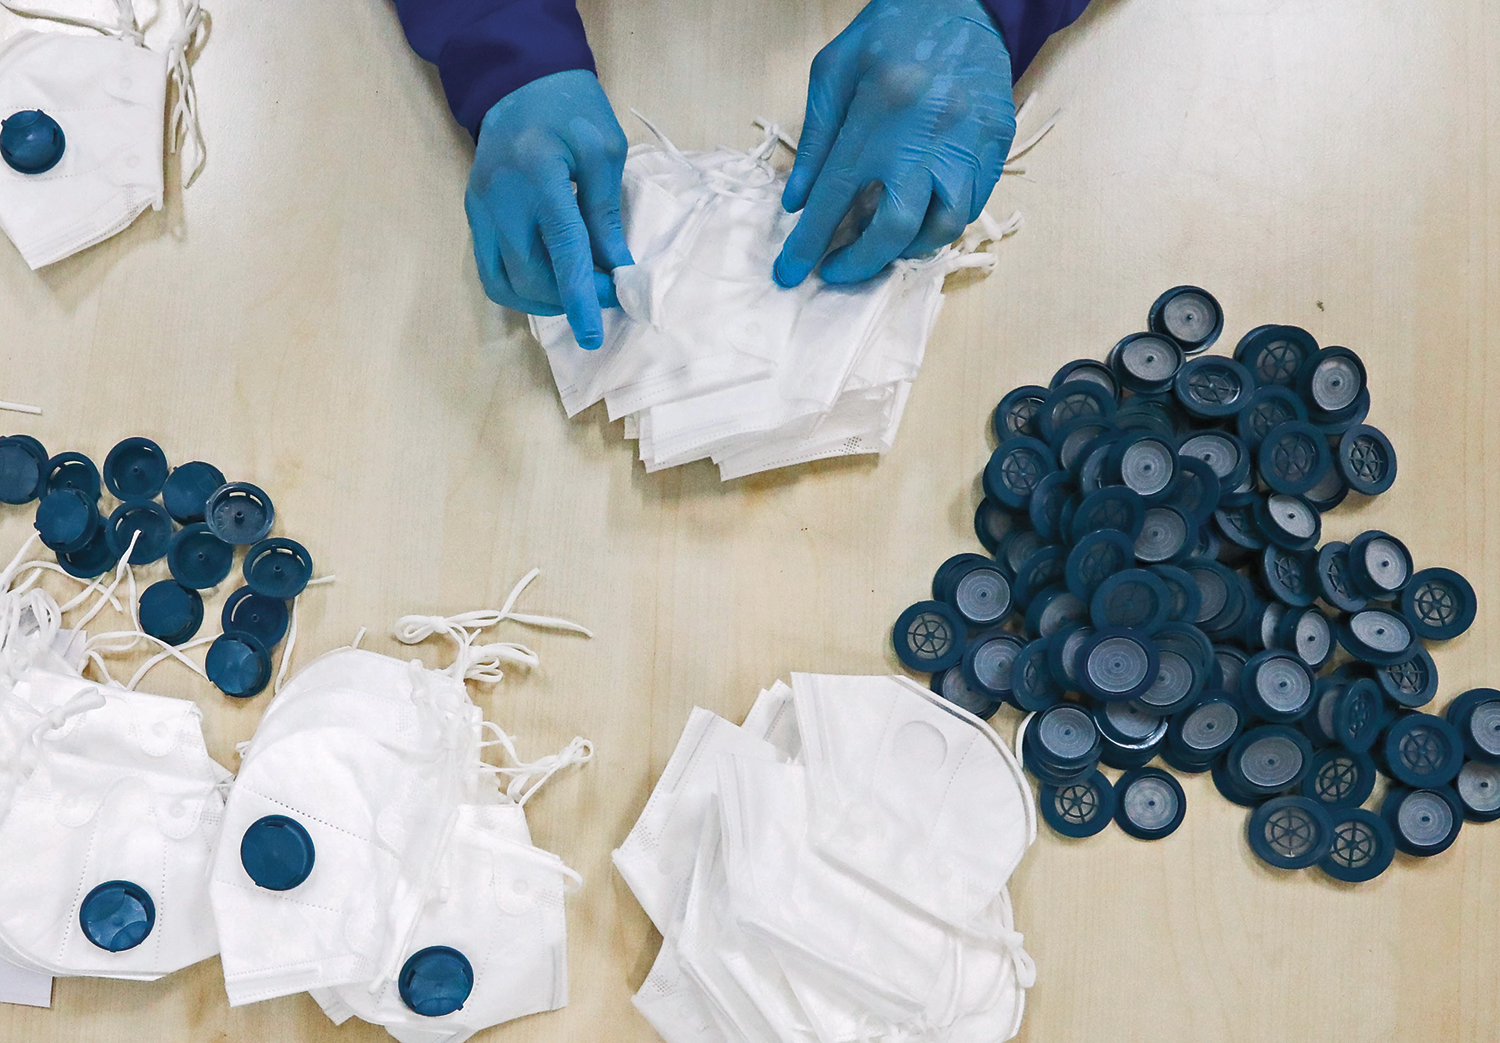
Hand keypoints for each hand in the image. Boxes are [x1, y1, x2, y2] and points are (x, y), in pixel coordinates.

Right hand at [466, 70, 632, 349]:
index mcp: (538, 175)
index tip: (593, 334)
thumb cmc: (570, 110)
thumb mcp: (604, 150)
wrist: (518, 82)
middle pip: (530, 275)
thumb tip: (615, 268)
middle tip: (606, 292)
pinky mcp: (473, 215)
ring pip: (504, 282)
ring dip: (542, 301)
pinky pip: (491, 270)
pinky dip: (520, 288)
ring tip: (577, 292)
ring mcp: (480, 209)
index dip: (579, 296)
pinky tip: (548, 283)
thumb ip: (606, 211)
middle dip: (569, 298)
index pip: (561, 251)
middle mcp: (500, 198)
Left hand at [774, 0, 1014, 287]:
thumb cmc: (892, 32)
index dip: (809, 243)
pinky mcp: (996, 145)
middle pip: (896, 229)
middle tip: (838, 270)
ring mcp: (969, 143)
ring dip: (908, 249)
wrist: (965, 0)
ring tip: (883, 245)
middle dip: (862, 262)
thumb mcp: (834, 71)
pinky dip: (941, 222)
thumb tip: (796, 201)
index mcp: (879, 113)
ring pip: (944, 226)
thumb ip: (815, 139)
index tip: (791, 273)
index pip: (835, 198)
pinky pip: (973, 204)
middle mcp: (927, 135)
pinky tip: (919, 217)